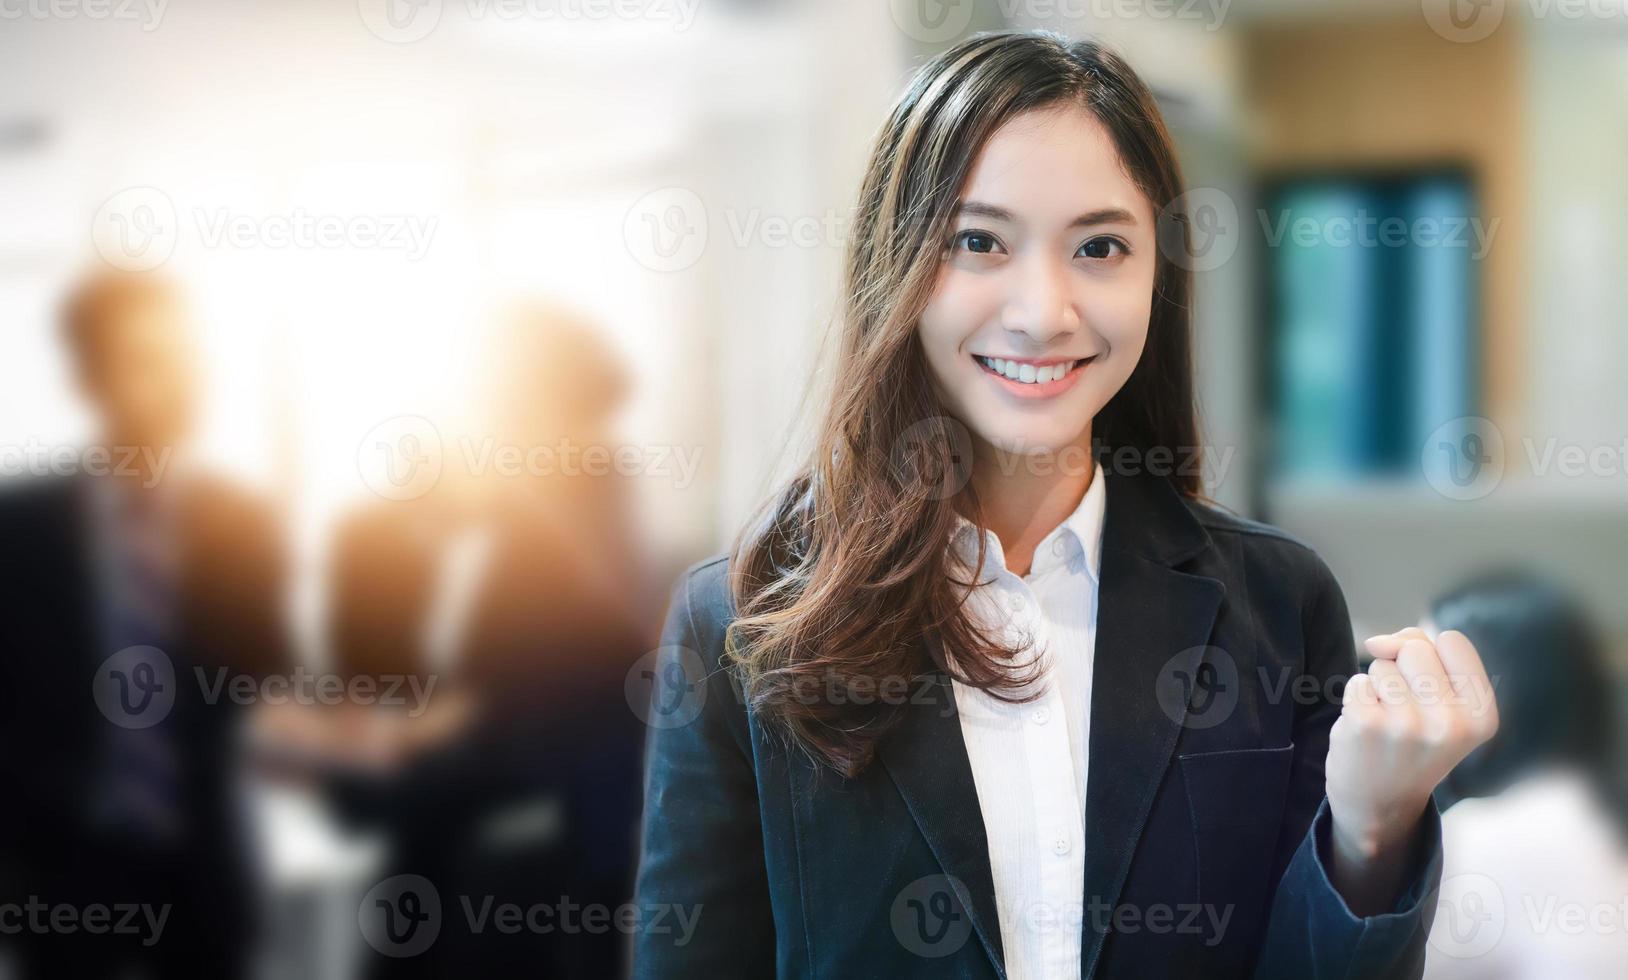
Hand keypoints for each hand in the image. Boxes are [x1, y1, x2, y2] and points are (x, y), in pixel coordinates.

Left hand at [1327, 627, 1498, 858]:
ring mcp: (1408, 725)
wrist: (1380, 804)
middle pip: (1415, 648)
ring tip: (1388, 723)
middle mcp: (1451, 723)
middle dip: (1403, 671)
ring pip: (1383, 663)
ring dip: (1379, 687)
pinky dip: (1358, 700)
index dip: (1434, 658)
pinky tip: (1367, 731)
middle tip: (1407, 713)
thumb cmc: (1413, 742)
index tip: (1435, 695)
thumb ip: (1422, 651)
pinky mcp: (1367, 725)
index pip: (1452, 640)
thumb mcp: (1444, 702)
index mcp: (1483, 716)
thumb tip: (1377, 642)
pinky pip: (1357, 681)